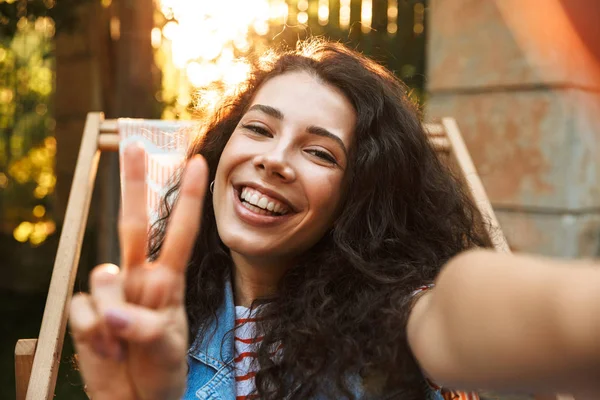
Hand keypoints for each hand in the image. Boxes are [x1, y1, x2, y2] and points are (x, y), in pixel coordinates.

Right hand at [69, 144, 207, 399]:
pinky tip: (107, 351)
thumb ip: (143, 325)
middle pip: (135, 224)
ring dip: (114, 311)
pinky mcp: (86, 314)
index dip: (189, 198)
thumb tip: (110, 311)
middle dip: (136, 183)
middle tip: (135, 143)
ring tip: (124, 346)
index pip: (180, 232)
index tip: (198, 162)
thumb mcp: (166, 347)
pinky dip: (94, 334)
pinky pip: (83, 310)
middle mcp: (138, 279)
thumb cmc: (160, 370)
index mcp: (167, 281)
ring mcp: (111, 294)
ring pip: (103, 274)